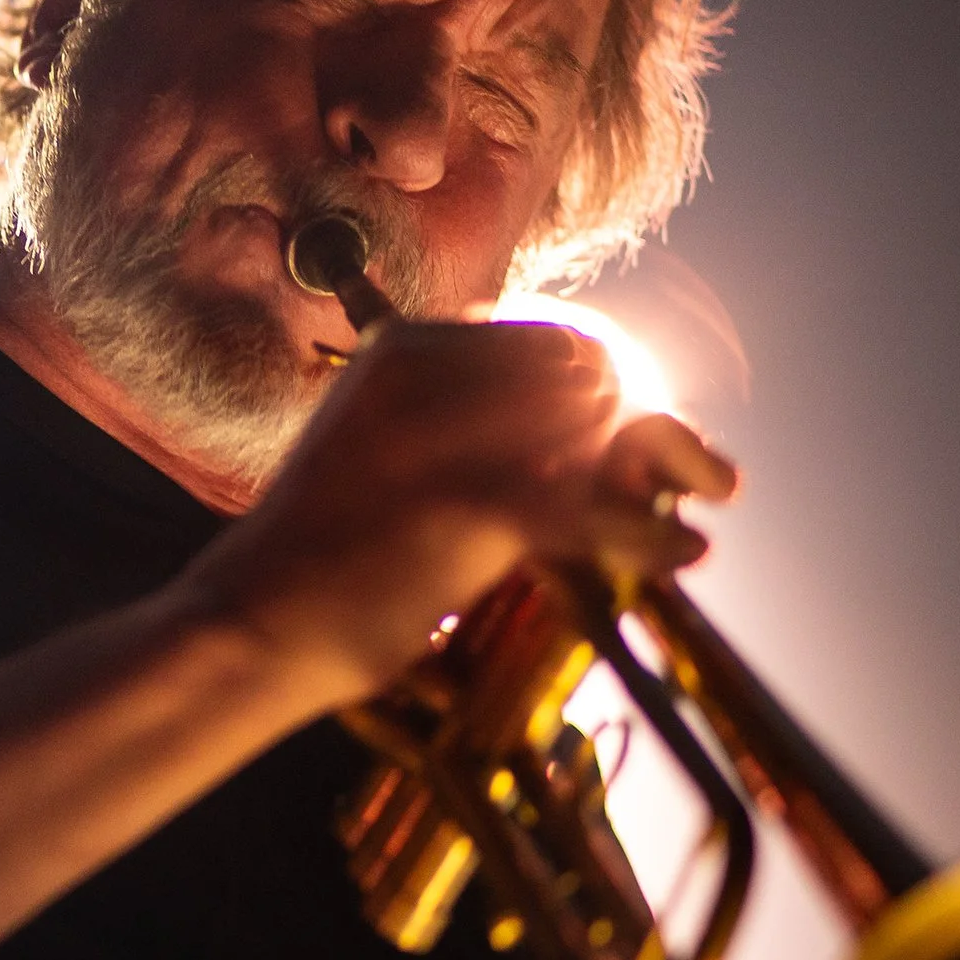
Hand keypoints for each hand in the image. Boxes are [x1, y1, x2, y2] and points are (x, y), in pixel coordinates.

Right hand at [177, 319, 735, 710]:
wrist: (252, 621)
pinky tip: (687, 551)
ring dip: (666, 468)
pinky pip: (598, 509)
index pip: (545, 339)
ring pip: (601, 431)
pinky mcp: (476, 505)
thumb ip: (457, 425)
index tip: (635, 424)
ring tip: (708, 496)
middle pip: (587, 373)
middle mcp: (428, 370)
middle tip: (699, 470)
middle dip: (645, 421)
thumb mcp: (378, 455)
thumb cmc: (319, 555)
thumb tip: (573, 425)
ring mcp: (451, 434)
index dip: (605, 382)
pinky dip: (651, 535)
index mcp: (400, 349)